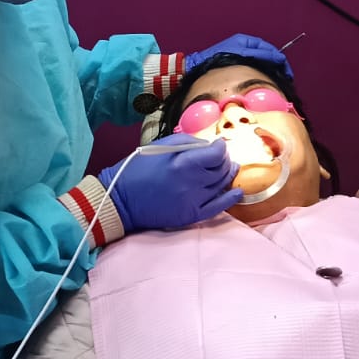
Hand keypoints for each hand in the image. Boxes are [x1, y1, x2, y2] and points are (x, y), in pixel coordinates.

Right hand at [97, 135, 242, 232]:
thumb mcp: (161, 145)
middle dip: (224, 160)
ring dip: (227, 175)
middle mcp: (191, 183)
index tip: (217, 145)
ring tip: (228, 168)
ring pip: (222, 185)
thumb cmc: (138, 169)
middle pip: (222, 168)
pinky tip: (237, 191)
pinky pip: (219, 207)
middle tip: (219, 157)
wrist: (121, 200)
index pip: (217, 153)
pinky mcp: (191, 215)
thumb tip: (212, 145)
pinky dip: (231, 198)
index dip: (220, 147)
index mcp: (183, 163)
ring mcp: (193, 201)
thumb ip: (189, 142)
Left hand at [186, 34, 292, 77]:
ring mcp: (242, 57)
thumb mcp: (242, 54)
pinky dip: (263, 74)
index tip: (286, 70)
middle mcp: (245, 47)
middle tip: (286, 78)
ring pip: (263, 63)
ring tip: (279, 81)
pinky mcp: (238, 66)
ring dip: (272, 71)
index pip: (268, 49)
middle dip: (278, 66)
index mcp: (245, 41)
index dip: (279, 59)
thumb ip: (260, 55)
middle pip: (267, 56)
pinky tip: (266, 82)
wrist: (198, 67)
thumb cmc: (217, 58)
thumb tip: (278, 58)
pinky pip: (255, 68)